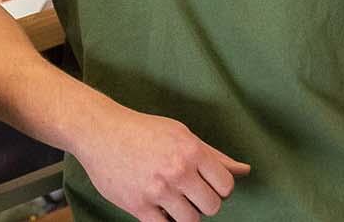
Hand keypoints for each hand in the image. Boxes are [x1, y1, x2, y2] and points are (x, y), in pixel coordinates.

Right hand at [73, 104, 249, 220]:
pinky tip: (158, 207)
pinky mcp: (138, 205)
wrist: (99, 131)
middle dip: (203, 202)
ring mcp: (157, 190)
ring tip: (171, 199)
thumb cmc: (142, 131)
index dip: (219, 188)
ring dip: (184, 214)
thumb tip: (244, 171)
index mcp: (191, 151)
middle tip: (187, 192)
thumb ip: (213, 155)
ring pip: (191, 221)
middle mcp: (177, 170)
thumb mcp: (181, 134)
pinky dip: (165, 221)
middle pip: (212, 207)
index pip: (226, 186)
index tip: (204, 183)